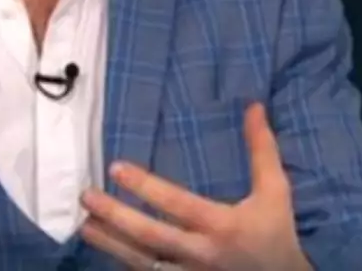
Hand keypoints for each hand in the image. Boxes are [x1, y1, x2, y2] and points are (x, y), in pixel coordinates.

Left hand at [80, 103, 310, 270]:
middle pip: (150, 237)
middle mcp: (201, 255)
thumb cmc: (277, 235)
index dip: (145, 187)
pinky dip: (124, 264)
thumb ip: (262, 149)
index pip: (177, 205)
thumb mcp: (276, 192)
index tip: (116, 168)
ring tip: (85, 224)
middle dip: (116, 218)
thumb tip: (254, 106)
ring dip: (110, 244)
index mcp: (222, 227)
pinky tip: (105, 249)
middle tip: (87, 196)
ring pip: (142, 263)